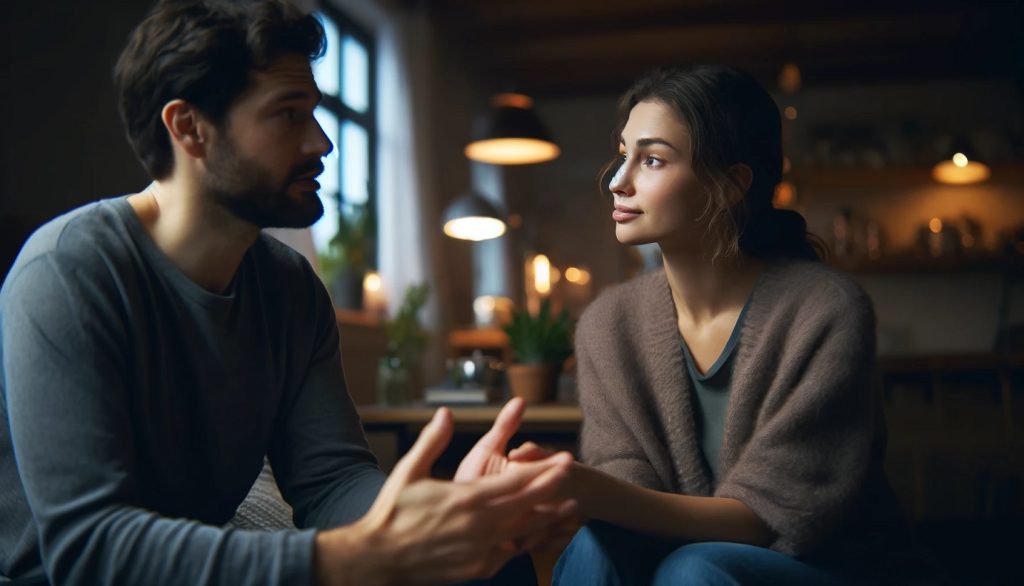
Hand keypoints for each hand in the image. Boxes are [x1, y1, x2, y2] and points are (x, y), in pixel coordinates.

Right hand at [314, 407, 572, 585]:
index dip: (542, 470)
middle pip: (526, 504)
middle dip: (551, 487)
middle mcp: (478, 525)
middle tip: (572, 472)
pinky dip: (525, 543)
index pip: (514, 482)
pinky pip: (508, 554)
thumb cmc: (391, 513)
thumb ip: (432, 441)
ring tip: (570, 508)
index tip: (562, 459)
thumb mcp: (409, 471)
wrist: (378, 560)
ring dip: (548, 519)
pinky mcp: (476, 568)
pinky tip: (534, 535)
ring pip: (524, 532)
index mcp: (465, 498)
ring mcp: (479, 549)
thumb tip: (446, 413)